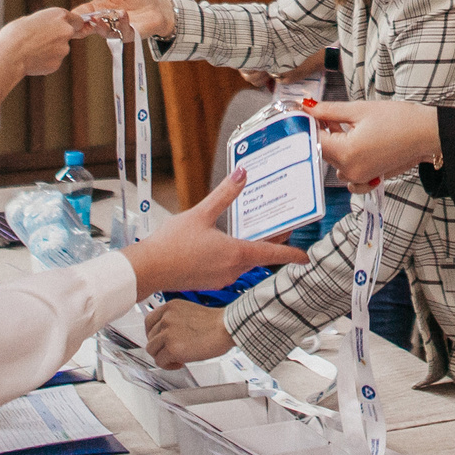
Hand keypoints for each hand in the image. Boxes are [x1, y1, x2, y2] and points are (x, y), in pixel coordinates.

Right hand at [0, 8, 83, 79]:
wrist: (10, 54)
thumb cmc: (15, 34)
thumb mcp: (30, 20)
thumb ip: (44, 23)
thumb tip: (45, 27)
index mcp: (59, 15)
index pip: (77, 20)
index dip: (71, 25)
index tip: (67, 28)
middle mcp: (66, 31)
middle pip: (68, 35)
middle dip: (58, 38)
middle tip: (41, 41)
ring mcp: (63, 48)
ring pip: (60, 49)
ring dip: (50, 50)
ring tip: (31, 51)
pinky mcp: (58, 63)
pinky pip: (53, 61)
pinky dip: (45, 61)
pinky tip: (32, 60)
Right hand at [72, 0, 173, 40]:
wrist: (157, 6)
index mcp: (98, 8)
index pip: (81, 13)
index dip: (74, 15)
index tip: (65, 16)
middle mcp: (104, 21)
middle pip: (88, 26)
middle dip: (82, 25)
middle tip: (78, 21)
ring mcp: (115, 30)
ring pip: (102, 31)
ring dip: (100, 24)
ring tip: (96, 17)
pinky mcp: (128, 35)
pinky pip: (121, 32)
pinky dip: (121, 23)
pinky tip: (122, 14)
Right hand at [121, 170, 307, 298]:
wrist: (148, 269)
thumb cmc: (172, 244)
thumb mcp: (201, 213)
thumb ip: (224, 194)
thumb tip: (242, 174)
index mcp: (235, 253)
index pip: (271, 254)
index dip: (291, 254)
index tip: (306, 257)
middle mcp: (232, 269)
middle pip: (260, 256)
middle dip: (272, 244)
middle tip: (282, 228)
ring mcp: (221, 278)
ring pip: (245, 262)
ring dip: (251, 248)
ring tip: (252, 230)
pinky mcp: (210, 281)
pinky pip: (230, 268)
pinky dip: (235, 256)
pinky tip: (225, 243)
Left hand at [143, 299, 235, 368]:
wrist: (227, 327)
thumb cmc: (216, 322)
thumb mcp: (190, 312)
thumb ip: (175, 320)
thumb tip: (167, 336)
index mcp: (170, 307)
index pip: (149, 321)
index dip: (153, 334)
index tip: (159, 340)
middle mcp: (166, 318)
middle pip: (149, 337)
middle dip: (159, 347)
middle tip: (171, 351)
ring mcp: (167, 333)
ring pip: (152, 350)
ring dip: (163, 357)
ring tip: (177, 358)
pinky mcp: (172, 348)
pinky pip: (160, 362)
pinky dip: (169, 365)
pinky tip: (180, 363)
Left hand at [309, 99, 439, 188]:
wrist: (427, 133)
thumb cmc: (399, 119)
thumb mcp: (360, 110)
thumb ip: (330, 110)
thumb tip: (308, 108)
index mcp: (346, 152)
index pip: (315, 139)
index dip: (310, 123)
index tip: (308, 112)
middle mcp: (351, 170)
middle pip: (323, 151)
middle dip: (324, 132)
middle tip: (333, 114)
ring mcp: (361, 177)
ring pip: (334, 162)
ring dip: (335, 146)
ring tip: (349, 127)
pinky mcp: (369, 178)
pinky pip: (349, 176)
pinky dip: (347, 163)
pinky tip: (357, 146)